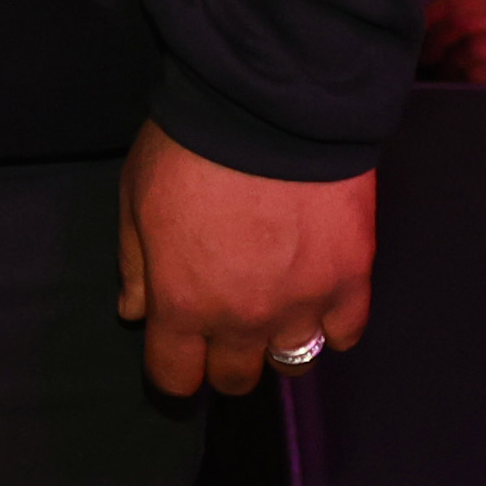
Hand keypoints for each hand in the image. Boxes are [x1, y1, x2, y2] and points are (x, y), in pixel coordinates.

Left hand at [119, 122, 373, 397]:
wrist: (268, 107)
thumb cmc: (190, 146)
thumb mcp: (136, 196)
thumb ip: (134, 262)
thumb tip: (134, 311)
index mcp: (182, 303)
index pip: (175, 377)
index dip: (173, 369)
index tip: (178, 351)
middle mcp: (242, 319)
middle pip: (235, 379)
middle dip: (225, 358)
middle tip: (226, 322)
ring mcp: (302, 305)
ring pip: (292, 363)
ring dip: (278, 342)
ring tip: (275, 307)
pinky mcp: (350, 281)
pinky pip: (344, 333)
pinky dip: (331, 321)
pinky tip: (318, 295)